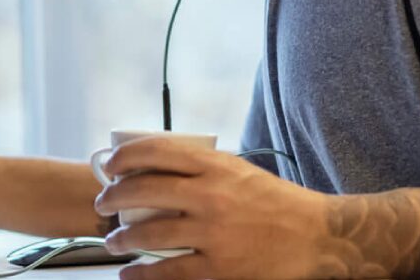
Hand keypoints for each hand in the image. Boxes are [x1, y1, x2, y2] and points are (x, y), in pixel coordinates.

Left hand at [94, 138, 330, 279]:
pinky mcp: (219, 268)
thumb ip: (201, 168)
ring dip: (122, 238)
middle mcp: (210, 195)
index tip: (109, 166)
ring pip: (149, 233)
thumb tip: (156, 167)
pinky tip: (130, 274)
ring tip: (112, 242)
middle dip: (113, 197)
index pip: (155, 151)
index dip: (124, 157)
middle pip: (143, 190)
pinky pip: (170, 271)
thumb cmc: (277, 202)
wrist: (316, 236)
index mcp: (215, 166)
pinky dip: (143, 274)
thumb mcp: (238, 171)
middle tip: (102, 204)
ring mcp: (213, 232)